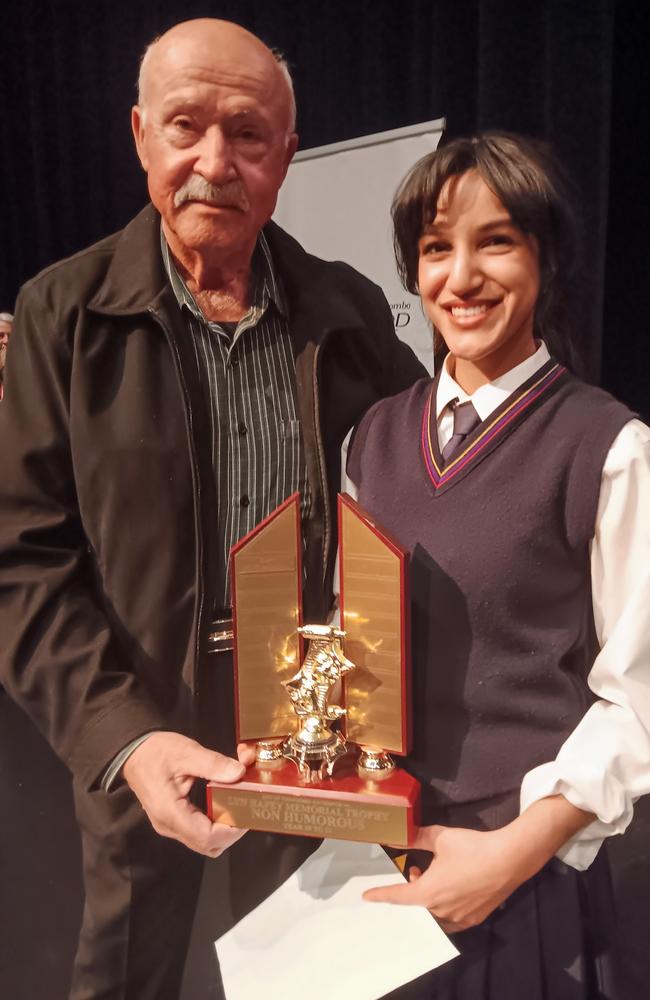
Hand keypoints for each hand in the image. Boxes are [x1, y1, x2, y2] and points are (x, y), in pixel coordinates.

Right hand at [123, 731, 255, 856]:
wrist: (132, 752)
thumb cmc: (155, 752)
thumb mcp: (186, 752)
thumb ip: (214, 764)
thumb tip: (239, 773)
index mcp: (170, 812)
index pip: (207, 837)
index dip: (232, 830)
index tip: (248, 812)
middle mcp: (169, 826)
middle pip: (208, 845)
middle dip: (232, 831)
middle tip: (247, 808)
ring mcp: (170, 826)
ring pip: (204, 842)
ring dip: (224, 829)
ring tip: (237, 806)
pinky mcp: (172, 821)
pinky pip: (198, 832)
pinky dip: (215, 823)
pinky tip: (224, 804)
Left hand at [364, 796, 593, 932]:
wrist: (509, 859)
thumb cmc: (472, 847)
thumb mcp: (441, 837)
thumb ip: (417, 837)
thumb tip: (400, 834)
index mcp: (429, 892)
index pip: (397, 897)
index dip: (381, 895)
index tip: (366, 897)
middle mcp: (441, 910)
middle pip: (417, 905)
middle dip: (413, 888)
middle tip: (416, 869)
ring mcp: (458, 918)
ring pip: (434, 913)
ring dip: (429, 897)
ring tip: (435, 876)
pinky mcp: (474, 919)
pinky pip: (450, 918)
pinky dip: (444, 906)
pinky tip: (454, 887)